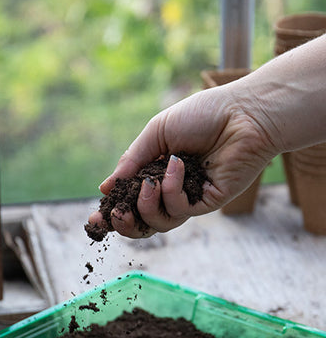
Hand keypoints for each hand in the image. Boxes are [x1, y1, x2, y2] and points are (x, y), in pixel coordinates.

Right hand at [88, 85, 276, 237]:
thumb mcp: (156, 133)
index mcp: (155, 172)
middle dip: (124, 223)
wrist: (241, 113)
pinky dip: (171, 188)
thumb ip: (131, 161)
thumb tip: (105, 188)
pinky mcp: (206, 203)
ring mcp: (188, 198)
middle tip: (115, 214)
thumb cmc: (201, 116)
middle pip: (142, 222)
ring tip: (148, 184)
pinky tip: (177, 165)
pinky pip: (180, 209)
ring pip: (159, 223)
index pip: (129, 200)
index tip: (95, 220)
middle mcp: (170, 189)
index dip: (111, 213)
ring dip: (146, 206)